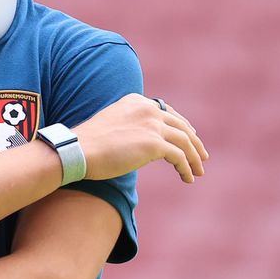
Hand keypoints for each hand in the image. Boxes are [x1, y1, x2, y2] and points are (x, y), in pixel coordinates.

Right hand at [71, 94, 208, 182]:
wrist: (77, 150)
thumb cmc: (88, 143)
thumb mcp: (111, 123)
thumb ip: (130, 125)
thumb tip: (141, 140)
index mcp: (136, 101)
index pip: (167, 112)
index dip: (182, 126)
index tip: (189, 137)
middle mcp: (147, 109)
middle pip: (181, 126)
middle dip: (194, 142)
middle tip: (201, 157)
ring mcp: (152, 125)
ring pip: (185, 141)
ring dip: (195, 158)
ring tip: (198, 171)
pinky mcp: (155, 144)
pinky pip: (180, 157)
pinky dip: (187, 168)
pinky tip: (188, 177)